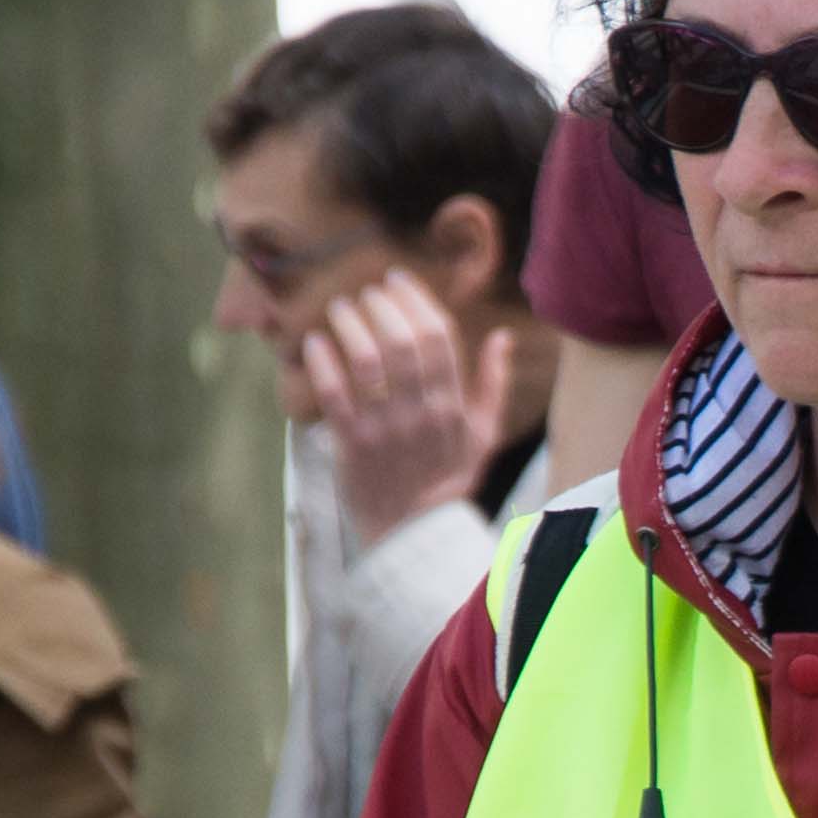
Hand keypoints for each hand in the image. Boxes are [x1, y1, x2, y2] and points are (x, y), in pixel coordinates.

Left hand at [289, 272, 515, 547]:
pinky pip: (334, 395)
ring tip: (341, 308)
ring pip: (367, 363)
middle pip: (403, 342)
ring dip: (351, 326)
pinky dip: (323, 363)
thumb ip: (493, 385)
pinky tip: (314, 342)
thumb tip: (503, 338)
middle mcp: (422, 414)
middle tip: (366, 291)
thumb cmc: (447, 482)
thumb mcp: (482, 436)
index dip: (415, 300)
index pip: (438, 337)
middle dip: (381, 306)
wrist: (415, 537)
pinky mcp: (353, 447)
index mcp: (454, 407)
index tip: (396, 280)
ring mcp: (386, 430)